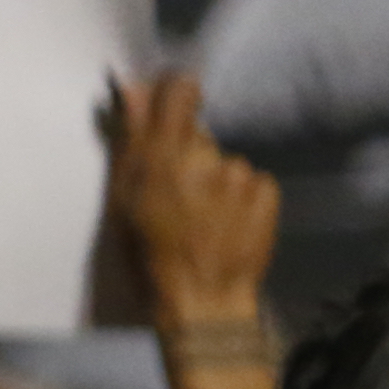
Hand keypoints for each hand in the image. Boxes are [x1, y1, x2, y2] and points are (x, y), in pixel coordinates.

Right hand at [107, 70, 279, 335]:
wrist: (202, 300)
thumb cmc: (149, 257)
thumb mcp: (122, 199)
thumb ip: (131, 139)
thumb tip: (133, 88)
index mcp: (161, 155)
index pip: (179, 90)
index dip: (175, 95)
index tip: (169, 110)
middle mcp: (203, 156)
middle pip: (198, 136)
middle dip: (187, 157)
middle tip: (177, 197)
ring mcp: (238, 174)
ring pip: (224, 162)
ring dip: (214, 182)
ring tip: (202, 218)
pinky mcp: (265, 192)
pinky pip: (252, 181)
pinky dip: (241, 197)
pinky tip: (227, 223)